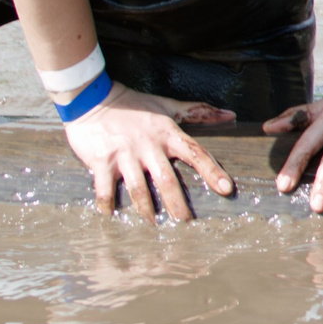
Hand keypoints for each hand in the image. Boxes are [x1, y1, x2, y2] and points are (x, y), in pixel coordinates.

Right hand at [62, 85, 235, 223]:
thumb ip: (200, 112)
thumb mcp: (168, 106)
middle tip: (185, 222)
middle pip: (167, 180)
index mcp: (168, 134)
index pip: (196, 154)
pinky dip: (108, 205)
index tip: (226, 189)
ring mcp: (125, 155)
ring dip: (146, 210)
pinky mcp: (101, 161)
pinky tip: (112, 216)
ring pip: (138, 189)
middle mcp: (148, 146)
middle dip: (177, 204)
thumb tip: (230, 115)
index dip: (213, 172)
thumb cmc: (134, 105)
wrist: (92, 99)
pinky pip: (105, 189)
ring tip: (153, 224)